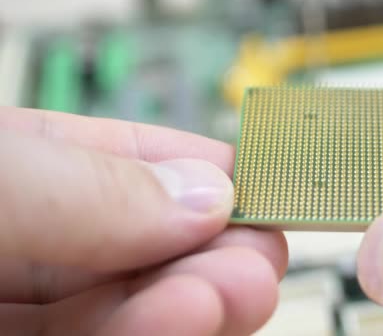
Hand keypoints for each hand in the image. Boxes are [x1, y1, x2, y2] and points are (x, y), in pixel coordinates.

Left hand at [0, 108, 287, 334]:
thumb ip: (77, 184)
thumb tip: (198, 192)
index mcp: (11, 176)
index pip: (115, 161)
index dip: (189, 167)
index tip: (251, 178)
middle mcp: (18, 244)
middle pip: (135, 242)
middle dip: (208, 244)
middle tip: (261, 247)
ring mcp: (18, 316)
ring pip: (128, 304)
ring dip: (197, 294)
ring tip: (245, 285)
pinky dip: (156, 335)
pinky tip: (193, 315)